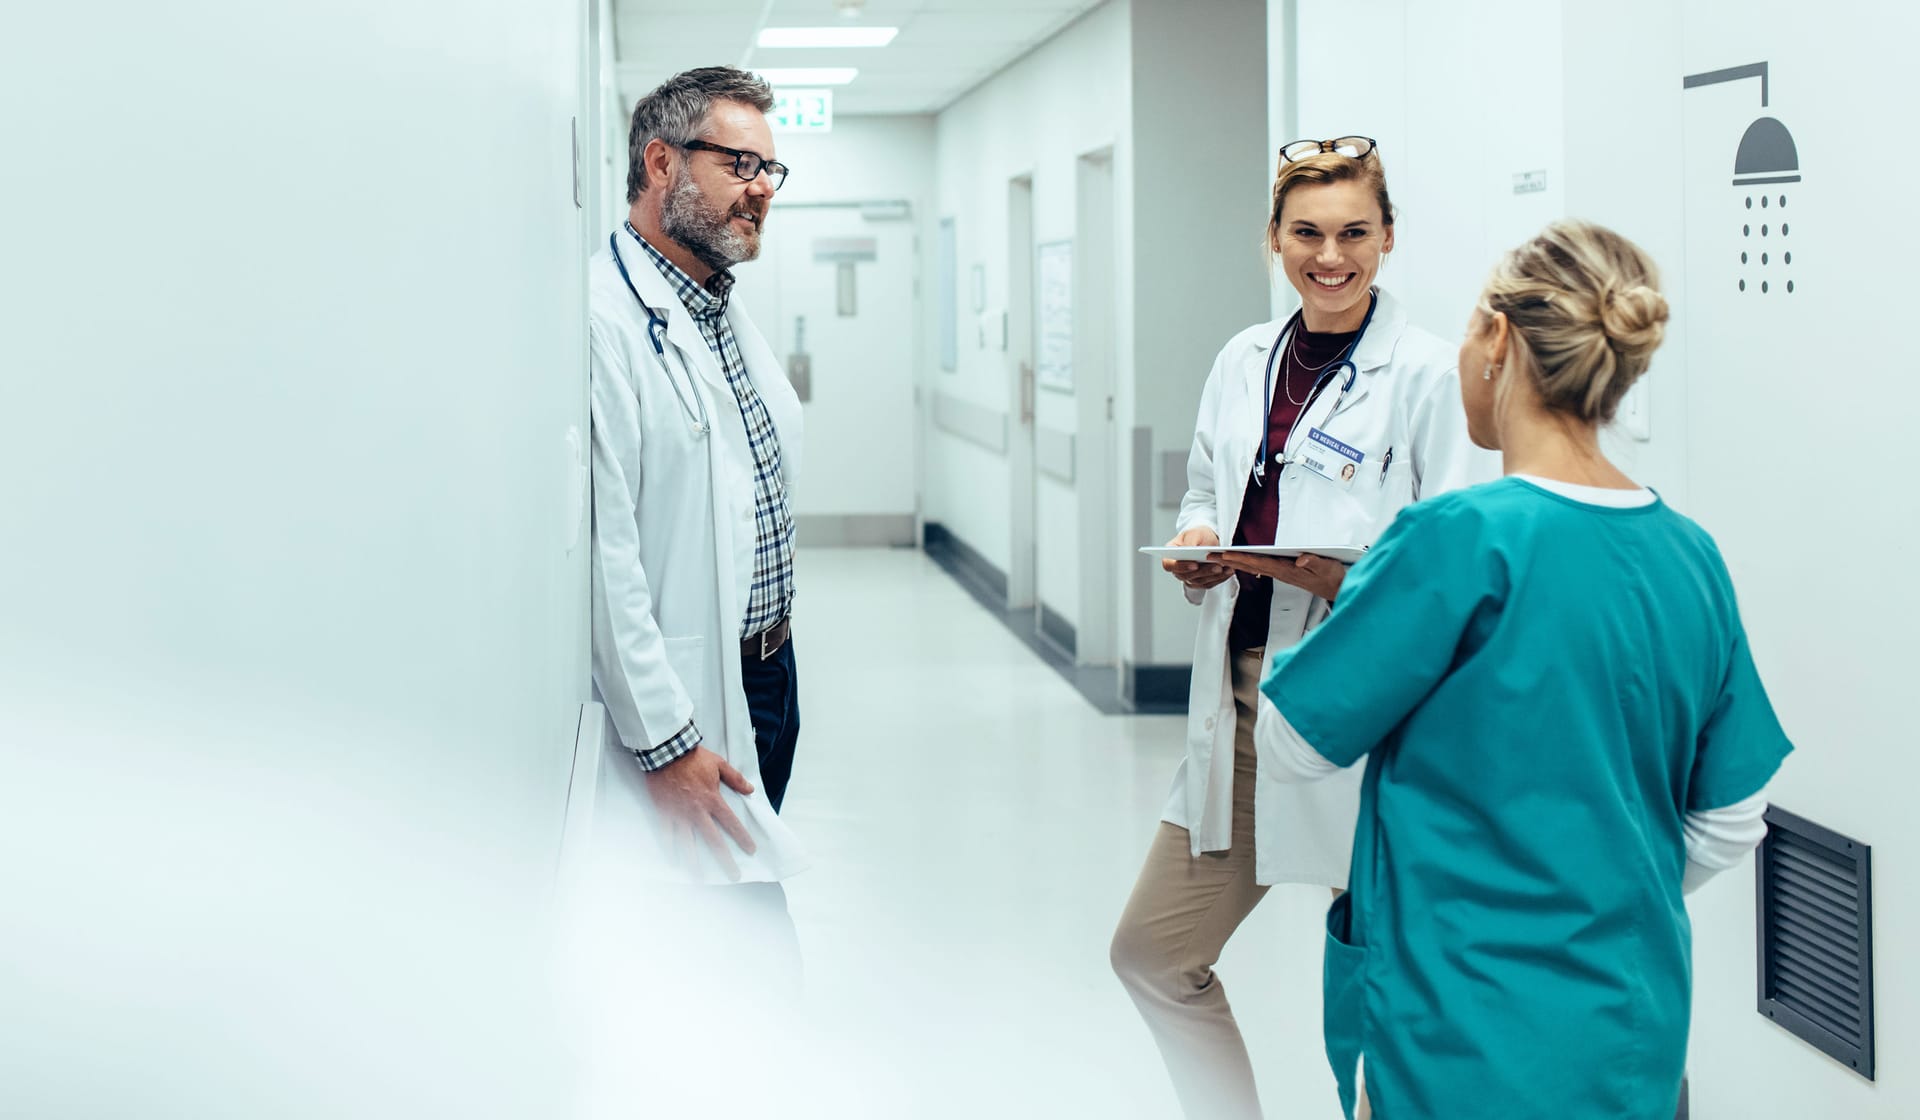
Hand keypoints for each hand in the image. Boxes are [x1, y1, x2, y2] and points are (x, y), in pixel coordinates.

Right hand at [644, 745, 756, 879]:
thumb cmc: (693, 757)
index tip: (751, 851)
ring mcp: (679, 815)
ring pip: (688, 845)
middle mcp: (698, 812)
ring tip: (700, 879)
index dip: (743, 839)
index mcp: (713, 800)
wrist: (666, 751)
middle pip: (714, 841)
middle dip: (725, 860)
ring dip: (694, 864)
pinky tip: (673, 862)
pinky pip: (666, 835)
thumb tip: (751, 789)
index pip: (732, 824)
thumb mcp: (719, 764)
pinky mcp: (663, 813)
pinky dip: (669, 849)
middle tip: (734, 876)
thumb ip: (735, 778)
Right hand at [1162, 527, 1233, 590]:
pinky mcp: (1200, 582)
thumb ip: (1190, 542)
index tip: (1194, 564)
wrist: (1209, 540)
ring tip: (1225, 568)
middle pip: (1186, 576)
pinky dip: (1219, 578)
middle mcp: (1177, 569)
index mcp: (1170, 555)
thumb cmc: (1198, 535)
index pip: (1169, 565)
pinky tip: (1228, 571)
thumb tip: (1189, 550)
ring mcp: (1188, 577)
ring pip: (1199, 581)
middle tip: (1216, 566)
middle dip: (1203, 572)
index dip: (1180, 566)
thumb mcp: (1194, 533)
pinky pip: (1209, 583)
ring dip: (1213, 576)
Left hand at [1211, 550, 1349, 601]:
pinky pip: (1261, 568)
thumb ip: (1314, 562)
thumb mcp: (1327, 567)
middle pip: (1250, 565)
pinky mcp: (1284, 572)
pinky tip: (1239, 561)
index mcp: (1287, 570)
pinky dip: (1248, 563)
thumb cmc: (1332, 576)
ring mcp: (1281, 573)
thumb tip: (1300, 560)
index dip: (1240, 558)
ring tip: (1218, 557)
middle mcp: (1281, 572)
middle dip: (1229, 560)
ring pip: (1253, 567)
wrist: (1338, 588)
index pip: (1258, 563)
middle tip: (1209, 556)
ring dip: (1235, 562)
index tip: (1224, 556)